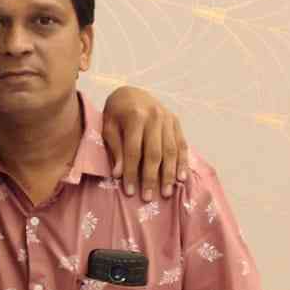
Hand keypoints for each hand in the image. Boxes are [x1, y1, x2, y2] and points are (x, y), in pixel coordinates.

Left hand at [103, 86, 187, 200]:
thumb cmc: (115, 113)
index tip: (129, 192)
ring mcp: (168, 119)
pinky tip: (181, 178)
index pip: (134, 151)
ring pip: (171, 151)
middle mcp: (155, 117)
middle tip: (149, 198)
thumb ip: (115, 149)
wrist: (130, 92)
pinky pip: (181, 144)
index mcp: (135, 117)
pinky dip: (181, 162)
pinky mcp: (176, 122)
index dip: (132, 173)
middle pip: (155, 153)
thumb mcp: (108, 128)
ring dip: (169, 174)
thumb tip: (119, 174)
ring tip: (166, 193)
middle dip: (152, 178)